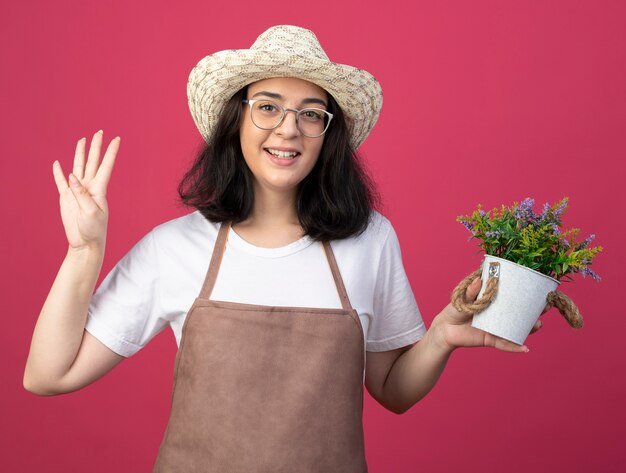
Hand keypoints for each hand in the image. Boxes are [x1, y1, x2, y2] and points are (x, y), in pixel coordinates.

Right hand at [52, 130, 119, 250]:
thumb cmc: (93, 229)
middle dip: (96, 147)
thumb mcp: (91, 212)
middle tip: (99, 132)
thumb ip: (82, 194)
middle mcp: (89, 187)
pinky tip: (57, 164)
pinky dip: (58, 173)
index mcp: (99, 189)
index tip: (117, 139)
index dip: (111, 152)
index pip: (106, 166)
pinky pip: (60, 182)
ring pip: (79, 167)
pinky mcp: (66, 198)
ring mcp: (77, 191)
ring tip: (82, 140)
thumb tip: (72, 177)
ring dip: (80, 154)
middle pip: (93, 162)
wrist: (85, 242)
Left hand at [435, 277, 546, 352]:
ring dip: (528, 328)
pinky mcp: (489, 339)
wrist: (444, 328)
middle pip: (519, 313)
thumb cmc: (455, 309)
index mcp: (493, 301)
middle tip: (545, 307)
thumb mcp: (462, 297)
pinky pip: (504, 344)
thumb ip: (471, 291)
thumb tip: (479, 281)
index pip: (512, 296)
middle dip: (534, 311)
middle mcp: (497, 314)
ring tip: (538, 325)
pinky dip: (514, 347)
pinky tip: (525, 349)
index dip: (526, 293)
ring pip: (515, 328)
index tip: (540, 290)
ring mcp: (495, 327)